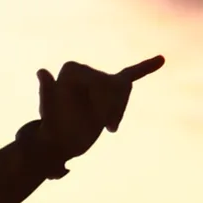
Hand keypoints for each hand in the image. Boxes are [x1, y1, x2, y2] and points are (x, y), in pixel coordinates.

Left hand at [22, 55, 163, 175]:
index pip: (103, 81)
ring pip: (124, 88)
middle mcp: (86, 70)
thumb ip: (47, 92)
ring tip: (108, 126)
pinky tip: (161, 60)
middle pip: (115, 84)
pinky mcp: (109, 91)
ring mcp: (98, 81)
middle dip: (114, 107)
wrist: (60, 142)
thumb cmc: (52, 127)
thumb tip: (41, 72)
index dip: (103, 101)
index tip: (92, 116)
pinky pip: (131, 75)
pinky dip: (145, 68)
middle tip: (101, 126)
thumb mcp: (50, 112)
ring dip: (119, 110)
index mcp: (72, 70)